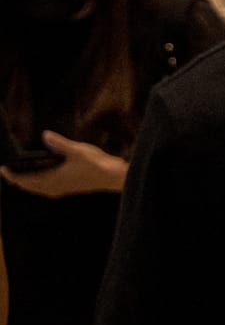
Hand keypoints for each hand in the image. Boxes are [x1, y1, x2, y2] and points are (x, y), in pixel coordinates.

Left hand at [0, 131, 128, 196]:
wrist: (113, 177)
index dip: (11, 175)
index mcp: (51, 180)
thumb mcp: (76, 150)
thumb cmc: (96, 165)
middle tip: (8, 170)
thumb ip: (59, 143)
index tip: (3, 168)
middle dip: (16, 179)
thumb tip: (45, 135)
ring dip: (27, 182)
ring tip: (21, 173)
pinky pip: (45, 189)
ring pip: (36, 189)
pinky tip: (41, 177)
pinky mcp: (68, 189)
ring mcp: (61, 190)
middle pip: (28, 186)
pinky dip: (37, 184)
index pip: (24, 180)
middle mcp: (53, 188)